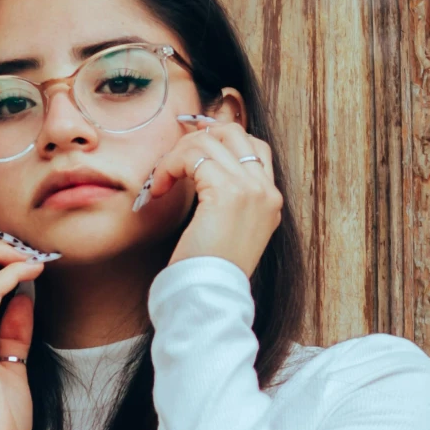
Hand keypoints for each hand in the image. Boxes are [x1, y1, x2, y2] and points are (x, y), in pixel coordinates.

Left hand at [140, 117, 282, 279]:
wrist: (211, 295)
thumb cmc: (210, 271)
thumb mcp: (229, 232)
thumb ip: (226, 200)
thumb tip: (201, 168)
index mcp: (270, 201)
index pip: (255, 148)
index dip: (220, 141)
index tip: (191, 153)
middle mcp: (266, 191)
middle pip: (235, 133)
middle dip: (199, 138)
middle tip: (175, 160)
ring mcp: (251, 189)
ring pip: (210, 141)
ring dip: (177, 154)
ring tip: (162, 180)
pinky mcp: (228, 192)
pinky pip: (193, 156)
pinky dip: (170, 165)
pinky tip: (160, 187)